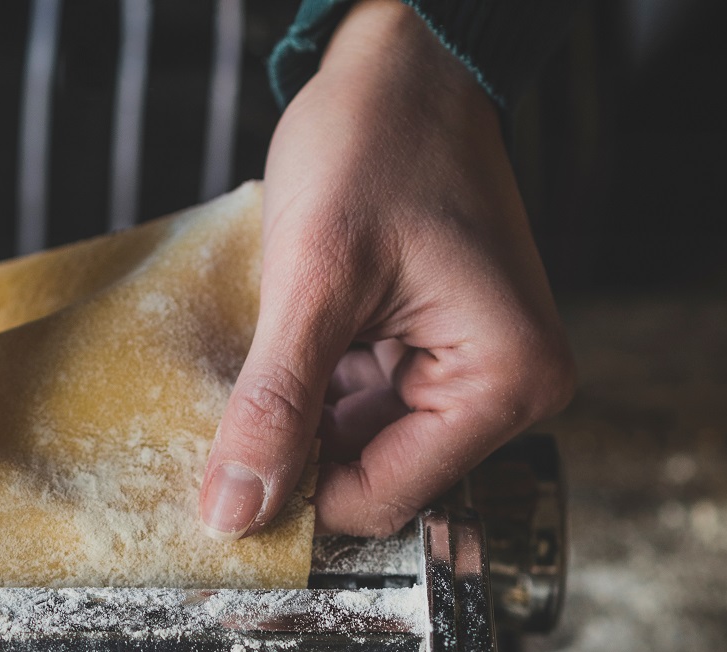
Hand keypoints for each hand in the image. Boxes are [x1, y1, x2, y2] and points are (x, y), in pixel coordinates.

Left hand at [198, 0, 574, 538]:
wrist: (404, 59)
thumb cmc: (377, 139)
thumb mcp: (313, 279)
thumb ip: (275, 405)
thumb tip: (232, 516)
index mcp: (505, 384)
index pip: (383, 498)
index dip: (297, 502)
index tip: (219, 488)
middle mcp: (507, 394)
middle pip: (373, 481)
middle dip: (297, 462)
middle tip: (225, 427)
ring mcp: (472, 378)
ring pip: (358, 453)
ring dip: (297, 429)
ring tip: (252, 378)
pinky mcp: (437, 360)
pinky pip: (359, 414)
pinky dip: (310, 401)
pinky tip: (276, 364)